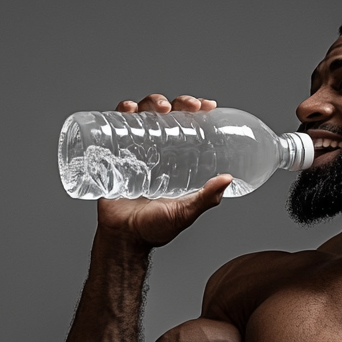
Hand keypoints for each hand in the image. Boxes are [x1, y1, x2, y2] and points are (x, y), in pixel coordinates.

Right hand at [96, 94, 231, 247]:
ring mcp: (134, 150)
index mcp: (176, 161)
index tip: (208, 106)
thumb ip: (205, 199)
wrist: (124, 238)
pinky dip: (120, 112)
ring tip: (160, 108)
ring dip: (151, 102)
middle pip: (166, 116)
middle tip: (187, 107)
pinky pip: (114, 127)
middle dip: (177, 103)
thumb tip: (228, 179)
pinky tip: (127, 109)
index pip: (188, 128)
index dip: (197, 112)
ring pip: (143, 115)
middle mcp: (156, 152)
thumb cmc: (154, 228)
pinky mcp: (113, 153)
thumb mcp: (184, 212)